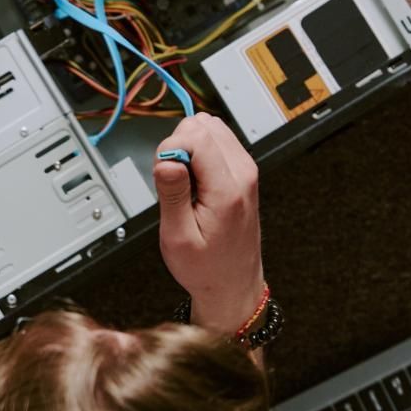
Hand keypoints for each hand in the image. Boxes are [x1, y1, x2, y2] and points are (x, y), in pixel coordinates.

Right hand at [152, 113, 265, 339]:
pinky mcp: (243, 171)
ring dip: (188, 149)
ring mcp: (246, 170)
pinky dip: (199, 154)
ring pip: (209, 128)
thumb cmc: (207, 267)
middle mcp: (243, 173)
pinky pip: (216, 142)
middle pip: (202, 126)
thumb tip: (166, 159)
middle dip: (178, 147)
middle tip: (174, 183)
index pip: (195, 136)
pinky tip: (195, 182)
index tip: (164, 176)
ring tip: (185, 185)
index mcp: (227, 189)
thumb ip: (172, 194)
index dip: (170, 150)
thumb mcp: (178, 237)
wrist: (233, 284)